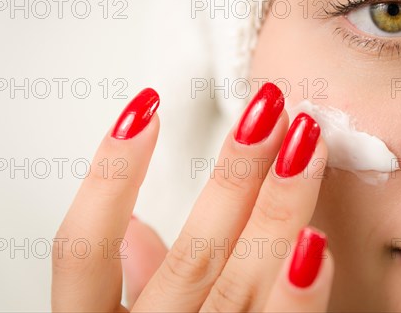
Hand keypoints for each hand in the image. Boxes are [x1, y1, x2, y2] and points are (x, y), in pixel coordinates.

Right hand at [52, 83, 332, 311]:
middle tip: (269, 109)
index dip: (107, 175)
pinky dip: (298, 293)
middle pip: (190, 256)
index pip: (82, 249)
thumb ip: (124, 280)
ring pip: (236, 282)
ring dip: (277, 208)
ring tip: (306, 144)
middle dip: (233, 176)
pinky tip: (318, 242)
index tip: (145, 106)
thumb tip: (128, 224)